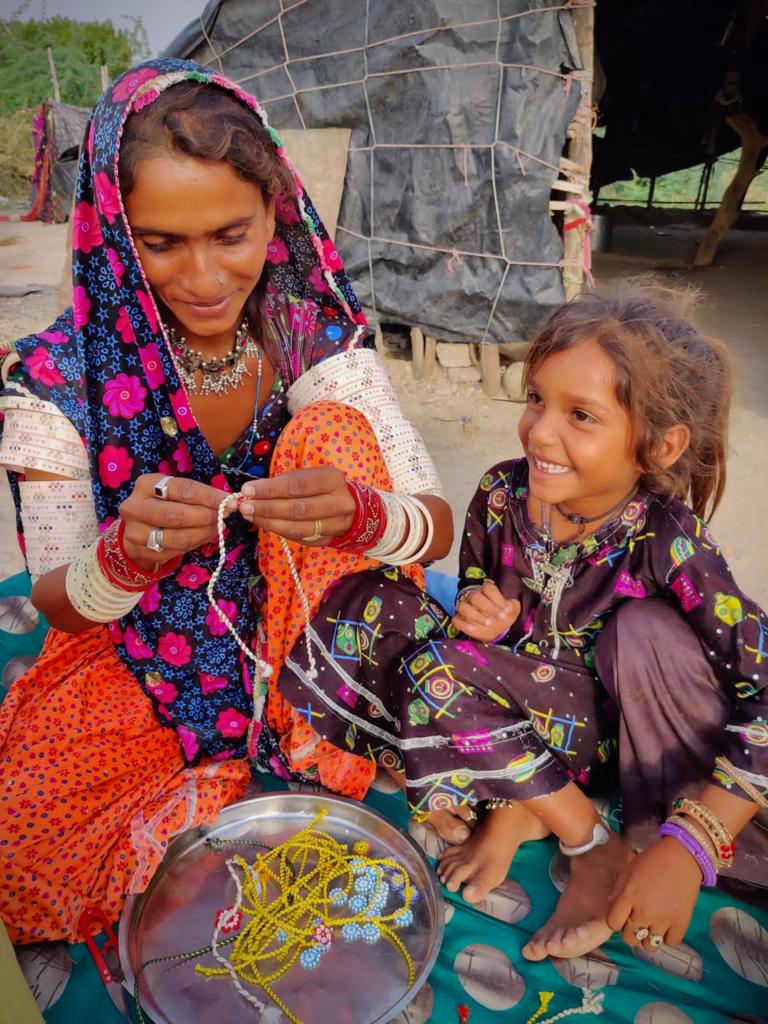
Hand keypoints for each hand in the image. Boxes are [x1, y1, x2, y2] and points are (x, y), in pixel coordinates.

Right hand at [119, 474, 233, 570]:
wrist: (137, 527)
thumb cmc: (162, 503)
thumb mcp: (174, 491)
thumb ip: (197, 495)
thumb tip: (226, 502)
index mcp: (146, 485)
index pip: (182, 489)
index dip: (208, 496)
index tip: (229, 501)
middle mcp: (135, 507)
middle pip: (176, 515)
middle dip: (206, 516)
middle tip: (223, 516)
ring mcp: (136, 532)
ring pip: (177, 537)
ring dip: (203, 533)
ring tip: (217, 527)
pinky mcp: (141, 552)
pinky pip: (175, 551)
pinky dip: (195, 543)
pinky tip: (204, 536)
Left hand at [238, 467, 354, 544]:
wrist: (352, 506)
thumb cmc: (322, 487)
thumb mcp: (308, 476)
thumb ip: (283, 482)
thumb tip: (251, 491)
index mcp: (333, 480)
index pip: (297, 486)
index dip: (270, 489)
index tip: (247, 490)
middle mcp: (339, 503)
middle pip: (297, 509)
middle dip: (267, 508)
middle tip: (244, 507)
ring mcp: (336, 525)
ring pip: (298, 528)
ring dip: (269, 523)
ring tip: (250, 516)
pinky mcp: (329, 540)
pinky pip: (299, 538)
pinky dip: (279, 531)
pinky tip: (264, 524)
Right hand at [451, 580, 519, 642]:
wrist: (494, 629)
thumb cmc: (501, 616)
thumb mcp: (511, 611)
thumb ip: (513, 606)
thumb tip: (509, 606)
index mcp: (486, 592)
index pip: (488, 588)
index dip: (497, 598)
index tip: (507, 610)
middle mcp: (472, 597)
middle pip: (475, 596)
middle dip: (489, 607)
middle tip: (501, 617)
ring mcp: (464, 609)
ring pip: (463, 607)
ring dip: (476, 615)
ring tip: (489, 624)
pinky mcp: (459, 620)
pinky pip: (456, 620)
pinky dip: (463, 625)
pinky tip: (473, 629)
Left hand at [606, 836, 701, 950]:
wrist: (682, 857)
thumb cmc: (652, 860)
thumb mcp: (629, 870)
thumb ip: (618, 890)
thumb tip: (612, 907)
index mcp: (628, 897)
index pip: (613, 923)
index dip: (615, 921)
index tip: (621, 915)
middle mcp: (644, 912)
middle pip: (630, 939)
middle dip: (630, 931)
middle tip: (637, 920)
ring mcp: (663, 921)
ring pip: (649, 946)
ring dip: (648, 937)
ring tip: (652, 925)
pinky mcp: (681, 924)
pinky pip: (670, 943)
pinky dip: (667, 937)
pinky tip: (667, 925)